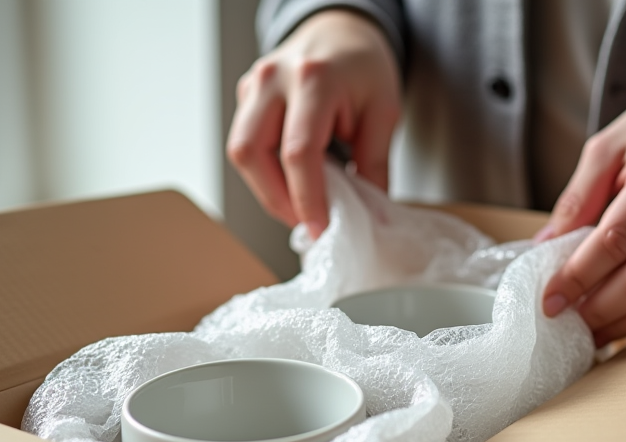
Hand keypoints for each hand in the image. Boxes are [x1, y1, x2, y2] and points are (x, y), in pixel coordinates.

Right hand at [227, 10, 400, 237]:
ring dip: (267, 190)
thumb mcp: (383, 111)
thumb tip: (368, 216)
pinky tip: (290, 182)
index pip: (298, 152)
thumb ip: (373, 164)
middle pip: (252, 153)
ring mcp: (253, 86)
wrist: (339, 30)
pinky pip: (245, 145)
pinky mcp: (245, 97)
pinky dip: (265, 173)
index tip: (321, 227)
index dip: (307, 198)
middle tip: (307, 221)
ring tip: (299, 205)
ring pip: (241, 153)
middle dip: (277, 200)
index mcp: (313, 79)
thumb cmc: (363, 67)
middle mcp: (273, 80)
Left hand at [538, 71, 625, 345]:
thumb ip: (578, 197)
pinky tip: (618, 319)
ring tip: (586, 331)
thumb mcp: (611, 142)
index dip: (577, 277)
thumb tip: (546, 246)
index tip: (550, 299)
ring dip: (622, 323)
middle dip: (596, 309)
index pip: (614, 242)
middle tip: (563, 320)